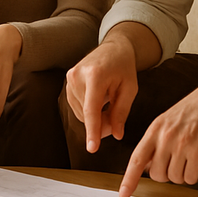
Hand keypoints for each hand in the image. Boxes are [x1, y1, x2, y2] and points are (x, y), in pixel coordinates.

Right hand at [65, 37, 138, 153]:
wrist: (113, 48)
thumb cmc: (124, 67)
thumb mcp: (130, 89)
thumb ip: (121, 112)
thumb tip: (116, 134)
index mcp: (95, 75)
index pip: (91, 109)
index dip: (92, 130)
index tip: (92, 148)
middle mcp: (78, 76)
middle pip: (87, 115)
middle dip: (102, 124)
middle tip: (116, 121)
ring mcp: (70, 78)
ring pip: (81, 114)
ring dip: (96, 117)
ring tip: (110, 104)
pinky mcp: (67, 82)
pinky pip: (77, 107)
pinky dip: (89, 110)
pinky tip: (100, 100)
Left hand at [119, 75, 197, 196]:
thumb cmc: (195, 109)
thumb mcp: (168, 121)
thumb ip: (156, 141)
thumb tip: (146, 166)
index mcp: (155, 129)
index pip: (137, 158)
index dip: (129, 179)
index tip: (123, 195)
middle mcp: (165, 136)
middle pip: (156, 174)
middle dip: (166, 175)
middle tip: (176, 163)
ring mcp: (181, 143)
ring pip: (174, 178)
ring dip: (182, 174)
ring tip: (189, 158)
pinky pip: (190, 177)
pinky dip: (193, 175)